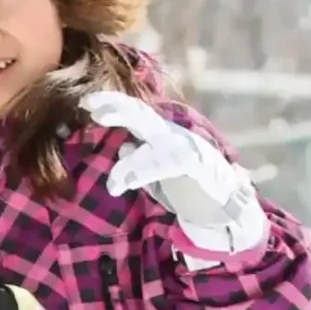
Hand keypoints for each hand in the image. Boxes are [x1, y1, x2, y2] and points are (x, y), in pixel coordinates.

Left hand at [81, 91, 265, 257]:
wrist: (224, 207)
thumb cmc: (187, 187)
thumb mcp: (156, 173)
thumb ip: (139, 159)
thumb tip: (125, 145)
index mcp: (159, 135)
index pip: (133, 112)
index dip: (111, 103)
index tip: (86, 102)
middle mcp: (172, 135)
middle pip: (143, 114)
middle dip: (119, 109)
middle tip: (94, 111)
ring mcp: (187, 148)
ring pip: (157, 142)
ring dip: (133, 163)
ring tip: (114, 185)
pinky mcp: (200, 166)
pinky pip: (171, 164)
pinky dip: (149, 173)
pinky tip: (132, 185)